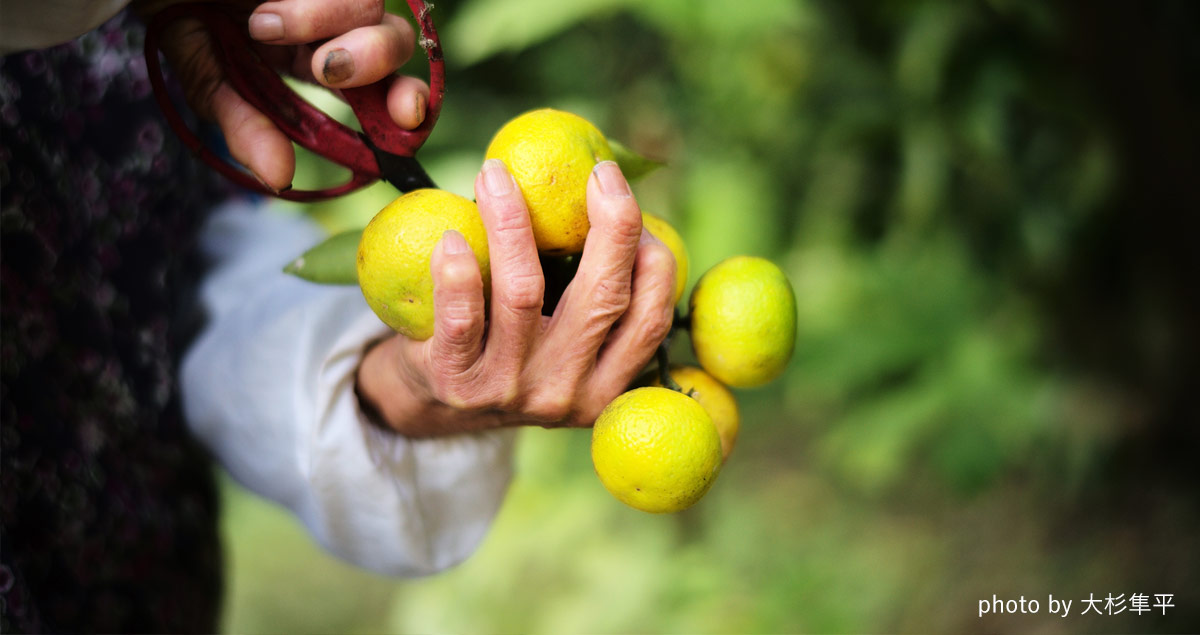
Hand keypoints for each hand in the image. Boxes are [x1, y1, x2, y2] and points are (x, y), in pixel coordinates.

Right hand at [137, 0, 427, 189]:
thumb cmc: (178, 12)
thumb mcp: (208, 77)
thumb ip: (244, 126)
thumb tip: (279, 181)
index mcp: (317, 63)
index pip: (382, 90)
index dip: (407, 104)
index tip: (407, 118)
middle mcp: (332, 25)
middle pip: (394, 45)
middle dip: (373, 61)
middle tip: (327, 67)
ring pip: (372, 7)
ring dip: (324, 21)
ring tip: (264, 24)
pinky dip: (316, 4)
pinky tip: (269, 4)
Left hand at [356, 160, 677, 436]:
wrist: (436, 405)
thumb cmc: (513, 349)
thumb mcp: (567, 344)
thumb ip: (596, 295)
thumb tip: (622, 198)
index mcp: (608, 385)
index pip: (652, 318)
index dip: (654, 255)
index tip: (634, 205)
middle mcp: (568, 392)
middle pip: (603, 298)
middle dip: (613, 224)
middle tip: (601, 172)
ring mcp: (512, 390)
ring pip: (524, 293)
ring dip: (511, 222)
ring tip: (495, 175)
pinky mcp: (459, 384)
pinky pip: (462, 319)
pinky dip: (458, 272)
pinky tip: (453, 236)